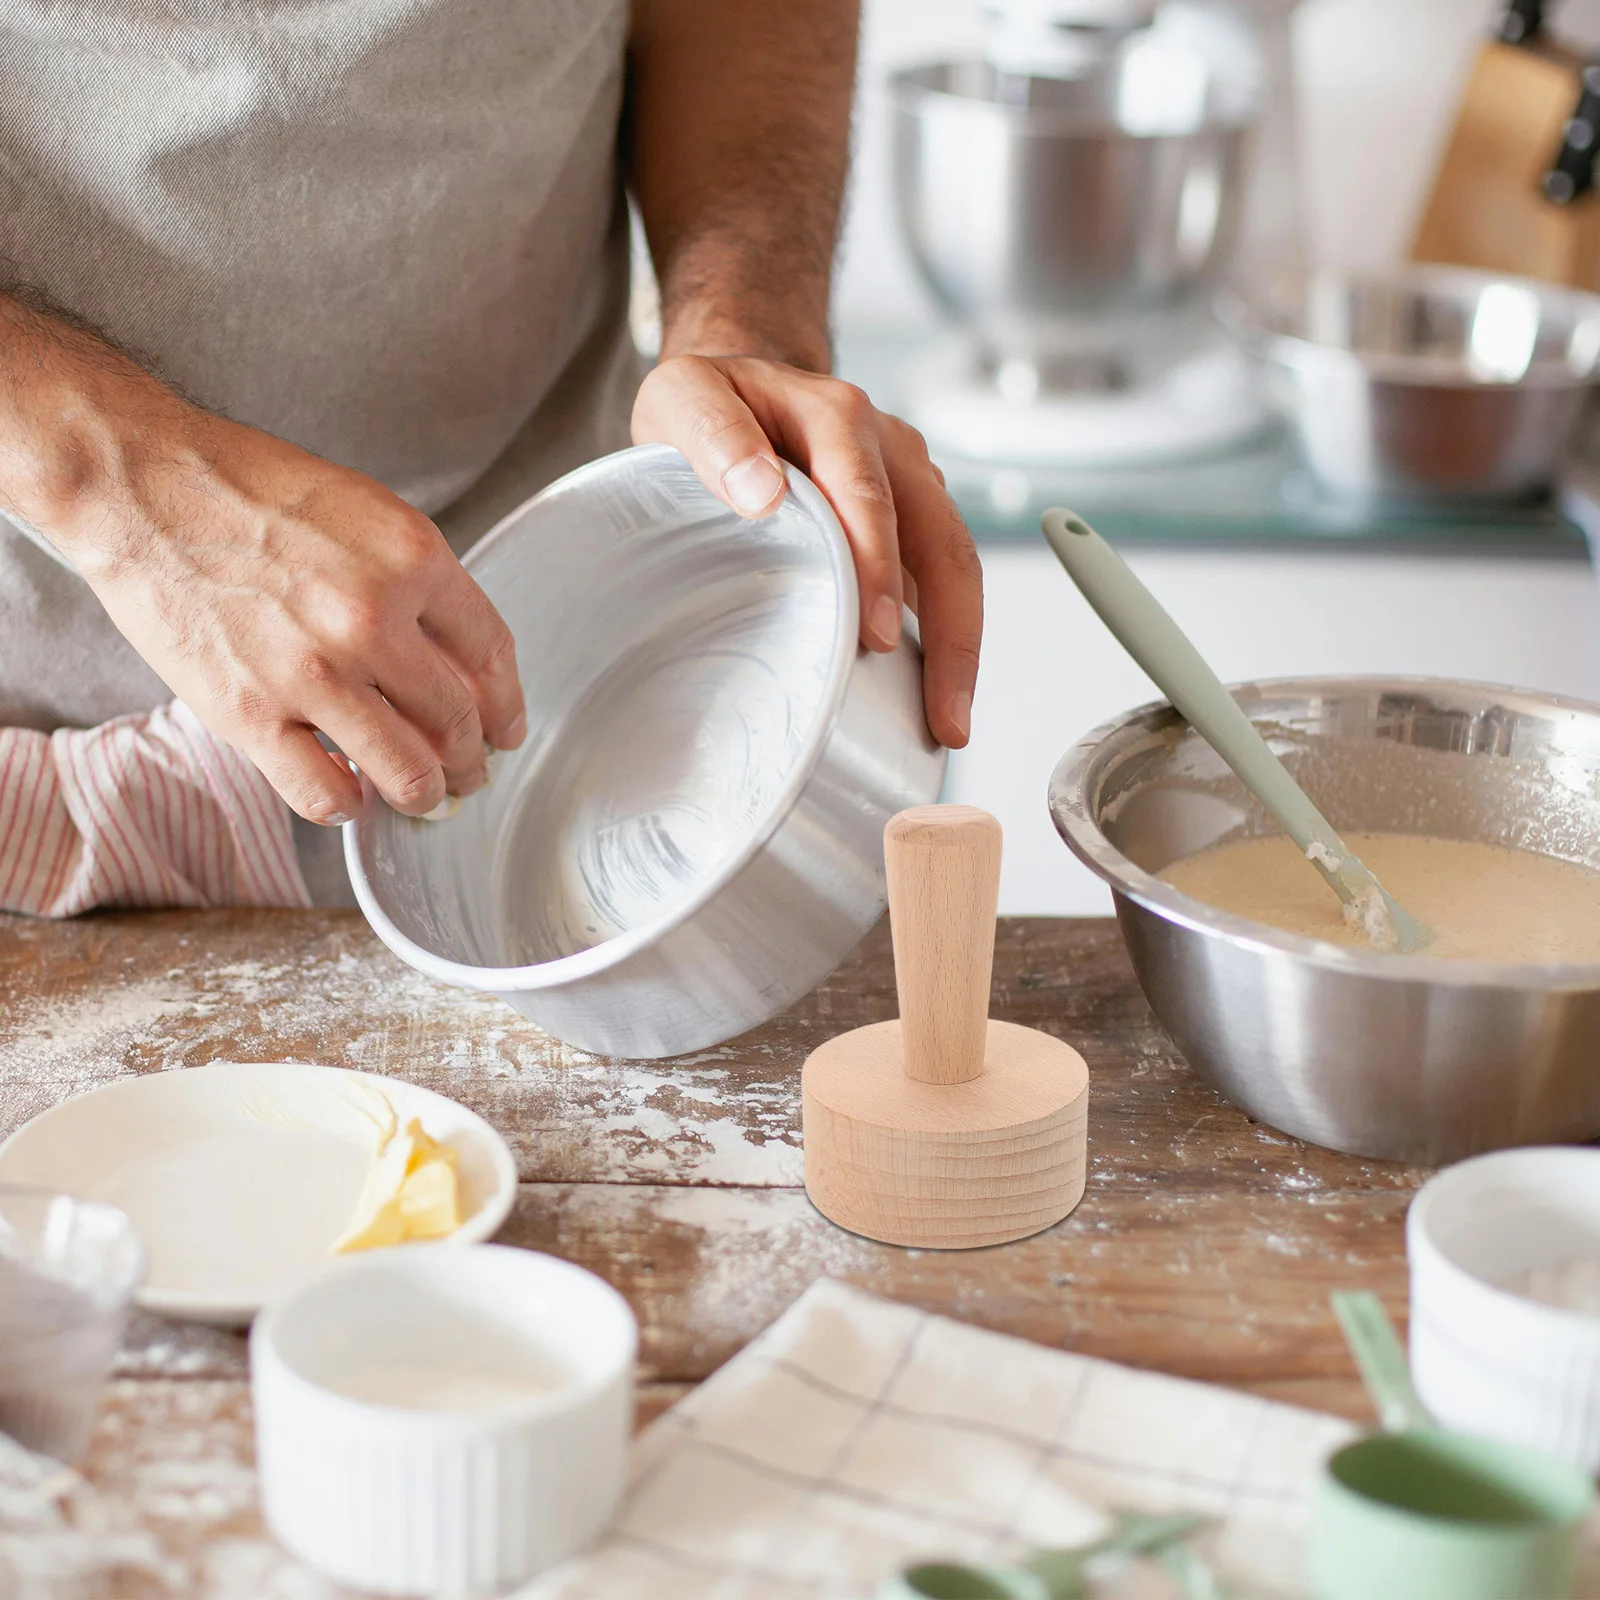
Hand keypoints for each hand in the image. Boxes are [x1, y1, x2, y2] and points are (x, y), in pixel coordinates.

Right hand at [17, 370, 524, 822]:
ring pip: (405, 772)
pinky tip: (349, 794)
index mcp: (413, 560)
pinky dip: (347, 805)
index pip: (492, 655)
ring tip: (423, 797)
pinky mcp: (249, 713)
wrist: (141, 487)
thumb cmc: (250, 491)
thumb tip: (461, 664)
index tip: (506, 729)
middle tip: (471, 773)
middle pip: (458, 722)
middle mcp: (373, 619)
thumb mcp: (366, 514)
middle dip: (473, 760)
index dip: (508, 705)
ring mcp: (312, 672)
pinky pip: (323, 794)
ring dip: (424, 795)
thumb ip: (418, 585)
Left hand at [632, 355, 982, 748]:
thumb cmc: (707, 409)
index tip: (878, 637)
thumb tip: (761, 493)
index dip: (880, 568)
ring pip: (956, 568)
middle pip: (943, 543)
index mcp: (837, 418)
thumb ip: (711, 435)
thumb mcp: (681, 400)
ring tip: (948, 727)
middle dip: (952, 636)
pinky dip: (939, 642)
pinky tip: (924, 703)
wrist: (738, 392)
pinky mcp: (910, 526)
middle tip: (944, 719)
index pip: (870, 496)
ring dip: (959, 650)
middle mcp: (889, 451)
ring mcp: (909, 489)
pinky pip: (937, 584)